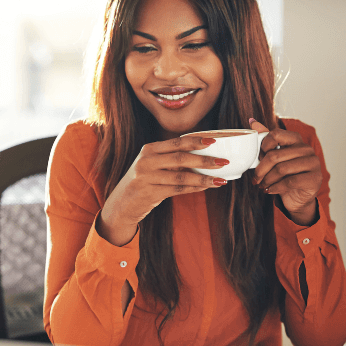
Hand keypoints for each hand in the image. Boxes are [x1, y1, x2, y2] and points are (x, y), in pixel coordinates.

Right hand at [98, 134, 227, 245]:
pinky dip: (194, 188)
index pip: (176, 142)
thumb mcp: (152, 165)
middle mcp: (146, 161)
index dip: (196, 141)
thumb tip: (203, 155)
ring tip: (220, 180)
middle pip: (181, 158)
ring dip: (203, 178)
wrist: (121, 204)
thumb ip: (171, 158)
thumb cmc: (143, 182)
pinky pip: (177, 189)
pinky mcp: (149, 193)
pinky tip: (205, 187)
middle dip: (205, 160)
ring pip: (181, 176)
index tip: (214, 141)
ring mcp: (146, 177)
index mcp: (148, 149)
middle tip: (224, 162)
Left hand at [250, 118, 321, 225]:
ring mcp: (313, 163)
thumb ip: (266, 141)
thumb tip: (252, 122)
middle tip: (255, 179)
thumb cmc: (284, 175)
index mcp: (296, 140)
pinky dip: (275, 187)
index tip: (259, 157)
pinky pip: (289, 182)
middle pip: (275, 155)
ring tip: (262, 185)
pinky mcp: (315, 178)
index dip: (263, 146)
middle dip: (260, 170)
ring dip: (267, 180)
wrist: (297, 197)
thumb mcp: (274, 158)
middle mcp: (306, 149)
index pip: (276, 134)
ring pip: (281, 169)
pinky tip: (270, 190)